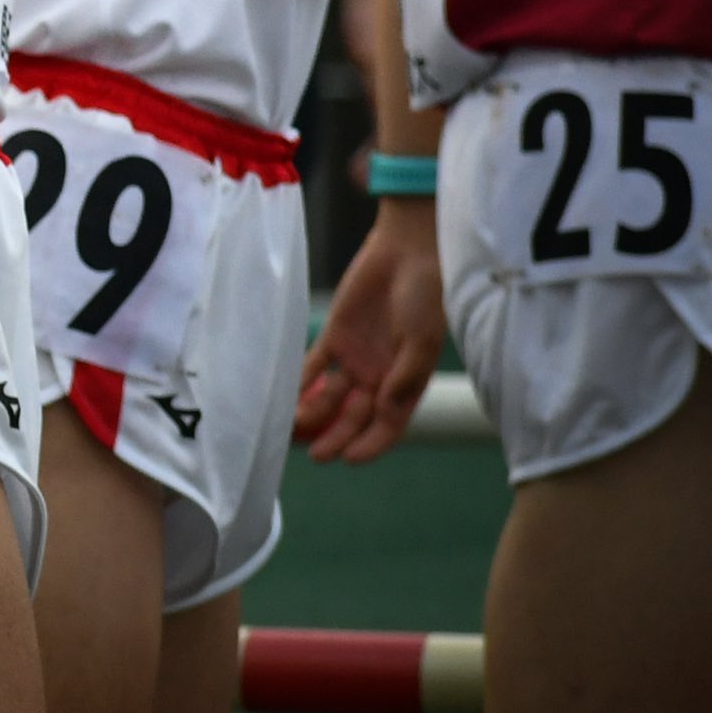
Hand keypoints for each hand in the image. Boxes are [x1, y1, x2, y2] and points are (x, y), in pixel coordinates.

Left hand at [296, 199, 446, 461]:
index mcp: (406, 384)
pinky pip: (314, 366)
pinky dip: (301, 381)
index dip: (369, 445)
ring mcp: (356, 359)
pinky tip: (286, 395)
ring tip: (294, 427)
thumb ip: (403, 376)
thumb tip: (387, 410)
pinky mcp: (335, 337)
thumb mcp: (420, 340)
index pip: (387, 425)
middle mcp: (379, 377)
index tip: (348, 459)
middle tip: (315, 455)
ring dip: (314, 413)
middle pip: (354, 416)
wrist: (407, 253)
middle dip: (335, 436)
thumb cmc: (424, 298)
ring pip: (331, 396)